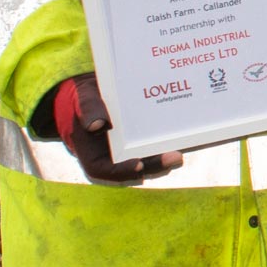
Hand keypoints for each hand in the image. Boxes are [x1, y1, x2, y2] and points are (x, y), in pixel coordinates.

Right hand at [41, 73, 174, 183]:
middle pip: (137, 168)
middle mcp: (115, 160)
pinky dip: (167, 143)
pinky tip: (183, 136)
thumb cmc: (84, 100)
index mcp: (95, 158)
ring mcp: (130, 153)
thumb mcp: (82, 101)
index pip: (109, 171)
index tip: (138, 165)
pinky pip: (154, 146)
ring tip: (181, 152)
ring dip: (166, 157)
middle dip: (156, 164)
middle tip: (175, 157)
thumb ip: (89, 110)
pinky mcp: (142, 143)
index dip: (124, 170)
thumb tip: (97, 124)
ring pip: (149, 160)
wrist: (94, 94)